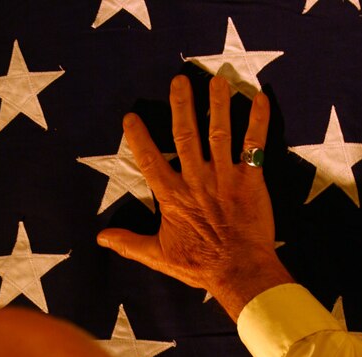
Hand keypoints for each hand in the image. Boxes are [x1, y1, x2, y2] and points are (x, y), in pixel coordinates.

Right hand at [97, 75, 292, 320]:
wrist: (240, 271)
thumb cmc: (200, 266)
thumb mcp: (159, 257)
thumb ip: (130, 243)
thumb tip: (101, 238)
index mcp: (173, 197)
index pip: (150, 161)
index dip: (139, 138)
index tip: (130, 116)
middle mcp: (197, 181)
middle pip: (186, 136)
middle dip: (181, 106)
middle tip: (179, 80)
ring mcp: (225, 178)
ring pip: (220, 133)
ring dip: (218, 105)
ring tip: (217, 81)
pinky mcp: (251, 181)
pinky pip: (254, 146)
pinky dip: (258, 122)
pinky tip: (259, 99)